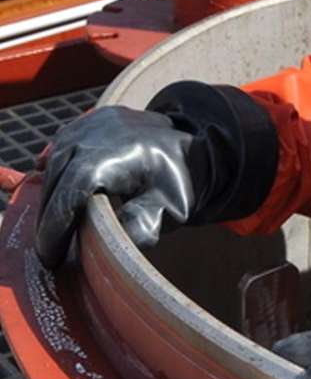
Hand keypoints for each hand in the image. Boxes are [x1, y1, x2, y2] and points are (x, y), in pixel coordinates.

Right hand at [35, 82, 278, 268]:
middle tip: (49, 254)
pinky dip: (55, 174)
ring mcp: (87, 124)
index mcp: (110, 156)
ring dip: (50, 198)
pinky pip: (60, 149)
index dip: (54, 228)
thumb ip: (141, 226)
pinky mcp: (87, 121)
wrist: (195, 143)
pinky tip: (55, 198)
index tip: (50, 257)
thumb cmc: (181, 180)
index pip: (68, 195)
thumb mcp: (169, 209)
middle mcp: (92, 135)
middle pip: (55, 182)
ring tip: (54, 231)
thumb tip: (109, 246)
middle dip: (48, 220)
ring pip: (54, 165)